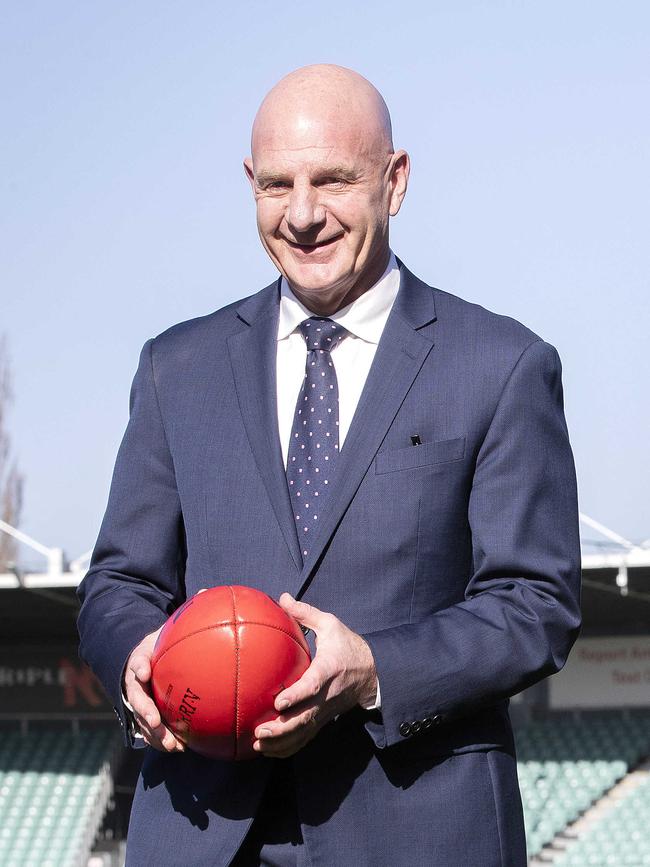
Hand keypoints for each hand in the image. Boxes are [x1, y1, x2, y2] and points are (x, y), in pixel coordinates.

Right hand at [123, 626, 184, 752]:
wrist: (146, 662)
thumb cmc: (160, 648)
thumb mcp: (165, 635)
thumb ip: (179, 631)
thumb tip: (205, 615)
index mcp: (139, 662)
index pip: (137, 663)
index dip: (139, 667)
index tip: (144, 672)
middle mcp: (135, 685)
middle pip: (137, 699)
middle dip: (145, 711)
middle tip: (155, 721)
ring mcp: (138, 703)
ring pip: (142, 721)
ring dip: (155, 733)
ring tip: (172, 745)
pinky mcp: (145, 717)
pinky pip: (151, 731)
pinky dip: (163, 740)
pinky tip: (181, 748)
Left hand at [253, 593, 376, 758]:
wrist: (373, 672)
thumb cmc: (348, 645)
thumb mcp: (331, 624)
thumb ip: (305, 613)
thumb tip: (281, 598)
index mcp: (329, 669)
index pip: (313, 686)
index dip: (296, 695)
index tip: (278, 701)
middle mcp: (327, 695)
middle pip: (306, 717)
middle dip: (282, 728)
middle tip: (259, 731)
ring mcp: (326, 711)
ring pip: (304, 732)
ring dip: (282, 743)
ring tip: (258, 745)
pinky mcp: (324, 719)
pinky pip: (306, 738)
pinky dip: (288, 748)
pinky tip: (267, 751)